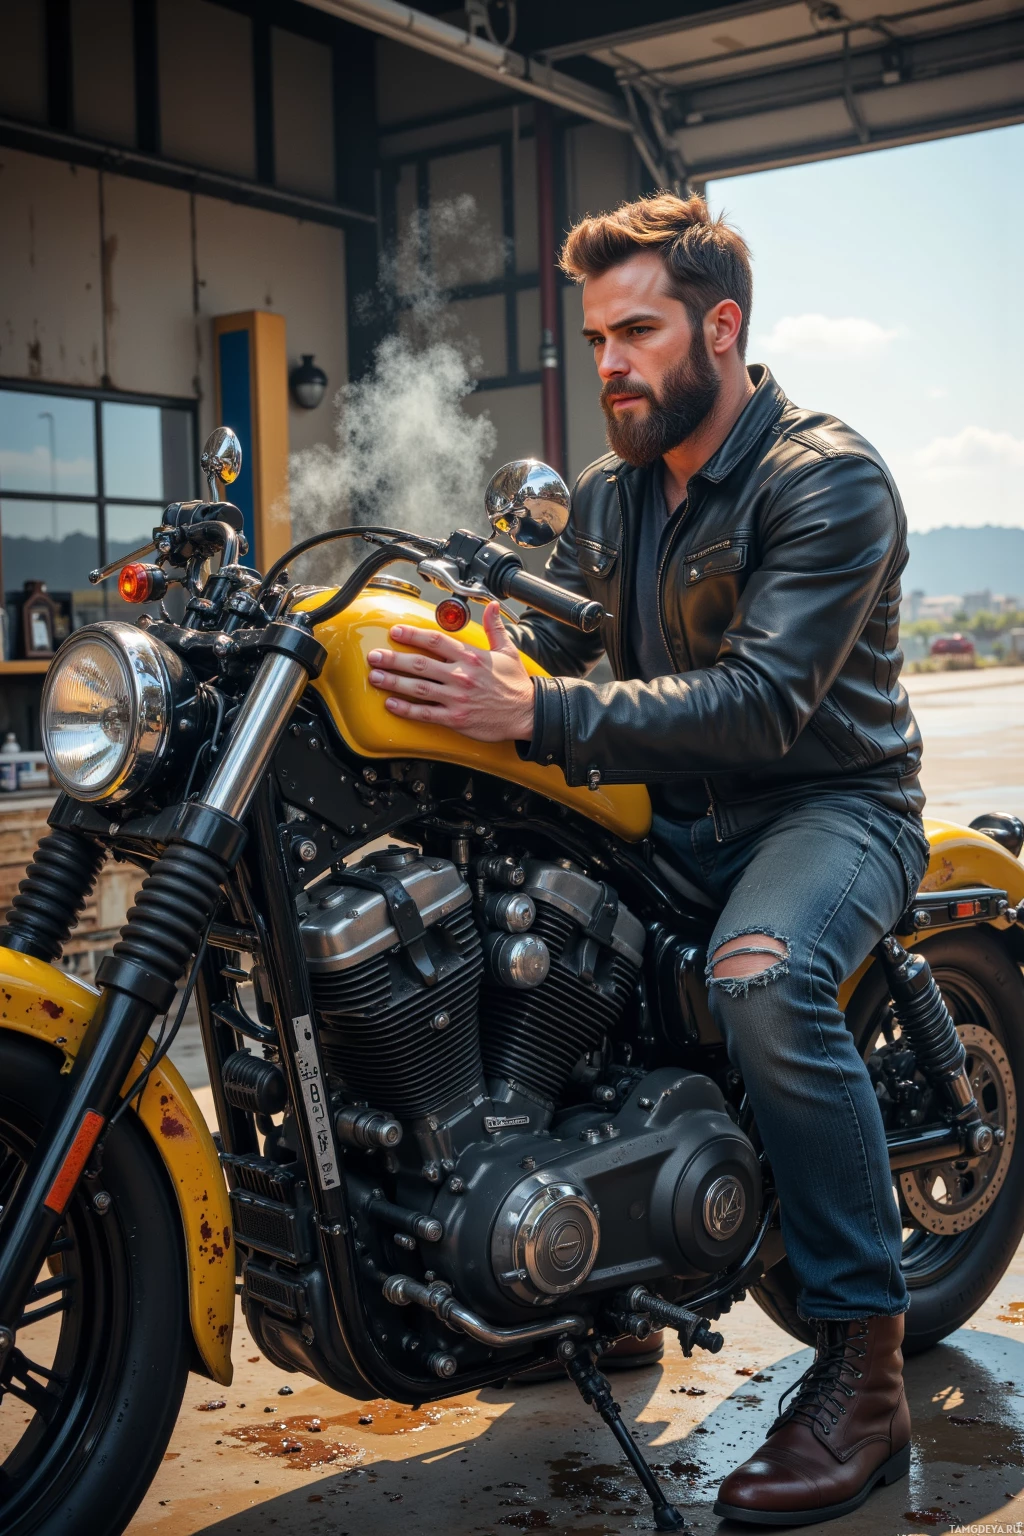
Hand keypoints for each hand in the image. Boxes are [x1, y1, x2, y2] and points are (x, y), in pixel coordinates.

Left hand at [366, 602, 535, 742]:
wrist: (528, 713)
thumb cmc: (516, 684)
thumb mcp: (508, 651)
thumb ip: (495, 628)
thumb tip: (492, 607)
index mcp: (471, 657)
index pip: (435, 641)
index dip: (412, 635)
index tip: (395, 632)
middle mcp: (461, 676)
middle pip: (419, 664)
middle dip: (392, 659)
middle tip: (374, 656)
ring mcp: (456, 698)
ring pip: (417, 688)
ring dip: (393, 682)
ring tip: (375, 677)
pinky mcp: (455, 719)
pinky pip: (425, 713)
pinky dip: (406, 709)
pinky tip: (391, 704)